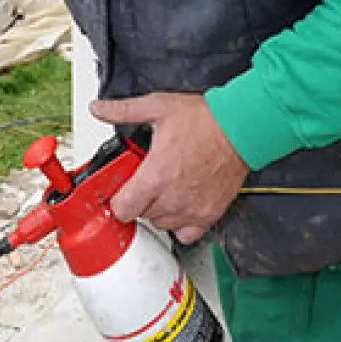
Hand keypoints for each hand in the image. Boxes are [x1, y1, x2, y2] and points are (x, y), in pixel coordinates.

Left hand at [90, 92, 246, 242]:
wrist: (241, 129)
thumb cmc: (205, 119)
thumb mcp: (158, 107)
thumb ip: (123, 111)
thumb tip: (99, 109)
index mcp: (155, 176)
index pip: (122, 209)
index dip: (116, 199)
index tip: (118, 189)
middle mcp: (172, 198)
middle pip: (140, 215)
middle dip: (138, 198)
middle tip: (144, 179)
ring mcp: (191, 210)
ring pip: (161, 224)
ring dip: (157, 209)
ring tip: (163, 186)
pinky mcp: (209, 215)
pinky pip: (186, 234)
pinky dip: (180, 224)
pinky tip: (180, 203)